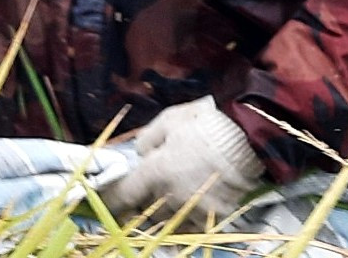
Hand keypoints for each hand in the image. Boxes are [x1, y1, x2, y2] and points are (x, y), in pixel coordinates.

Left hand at [101, 97, 265, 225]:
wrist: (247, 135)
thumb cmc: (205, 122)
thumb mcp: (169, 120)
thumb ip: (147, 140)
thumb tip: (141, 154)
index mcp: (156, 172)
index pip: (124, 195)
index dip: (108, 201)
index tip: (99, 203)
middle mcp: (172, 196)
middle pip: (145, 212)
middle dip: (139, 207)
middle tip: (139, 200)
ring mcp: (194, 208)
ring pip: (168, 222)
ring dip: (161, 216)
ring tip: (164, 205)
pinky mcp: (215, 215)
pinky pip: (193, 226)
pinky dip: (186, 221)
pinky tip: (186, 211)